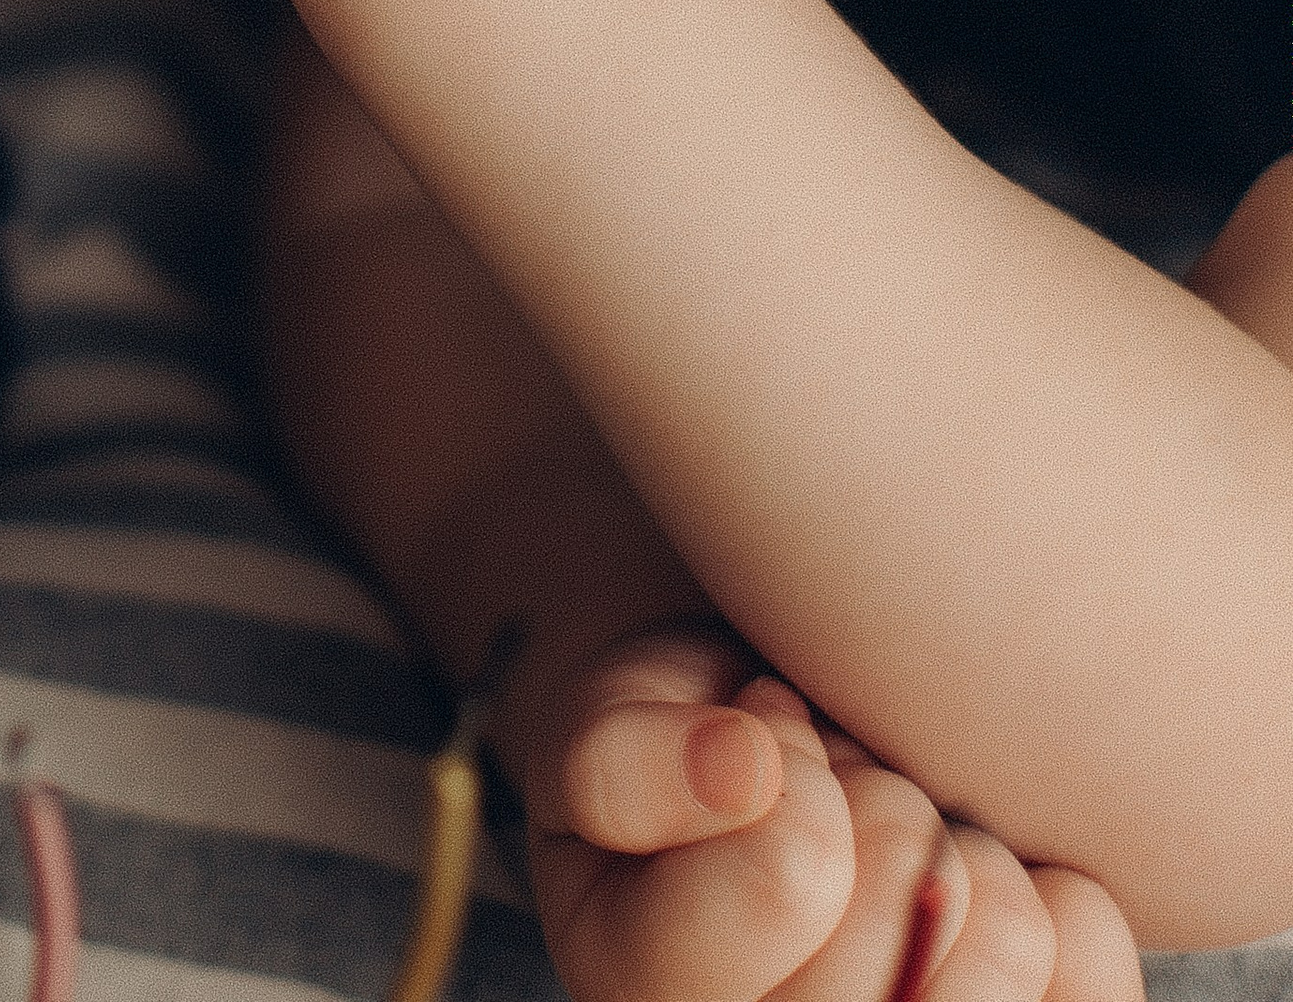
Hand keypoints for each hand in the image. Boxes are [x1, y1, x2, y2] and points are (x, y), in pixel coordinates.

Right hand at [526, 631, 1139, 1001]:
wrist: (767, 797)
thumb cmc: (677, 763)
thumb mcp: (602, 737)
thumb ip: (625, 763)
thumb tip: (744, 769)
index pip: (800, 868)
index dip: (781, 757)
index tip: (751, 744)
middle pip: (913, 892)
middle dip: (871, 796)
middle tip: (825, 794)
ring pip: (1008, 934)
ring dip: (958, 845)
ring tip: (894, 847)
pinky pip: (1090, 957)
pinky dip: (1056, 889)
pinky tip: (977, 889)